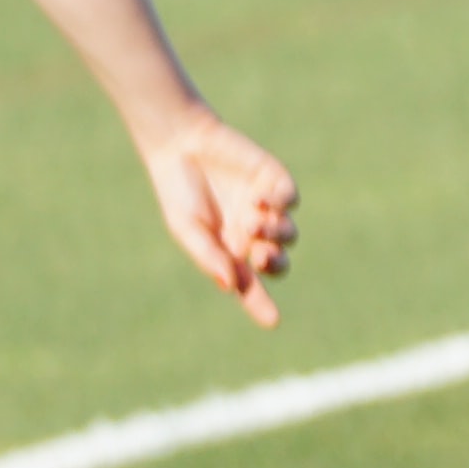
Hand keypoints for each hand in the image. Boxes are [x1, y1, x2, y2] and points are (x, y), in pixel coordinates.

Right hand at [145, 111, 296, 328]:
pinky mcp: (275, 182)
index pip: (251, 286)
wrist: (181, 145)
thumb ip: (210, 257)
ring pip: (288, 233)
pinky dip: (280, 203)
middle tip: (259, 256)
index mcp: (231, 252)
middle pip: (277, 261)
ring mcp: (267, 209)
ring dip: (274, 232)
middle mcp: (254, 234)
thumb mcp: (187, 229)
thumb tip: (233, 286)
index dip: (261, 304)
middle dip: (273, 263)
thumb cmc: (179, 191)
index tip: (272, 322)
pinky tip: (260, 199)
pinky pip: (289, 199)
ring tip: (251, 220)